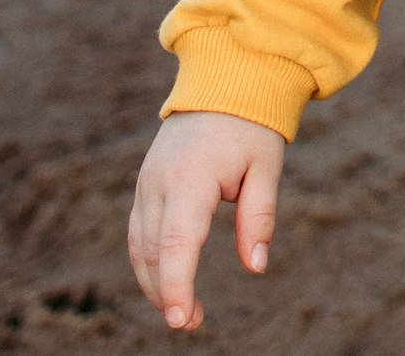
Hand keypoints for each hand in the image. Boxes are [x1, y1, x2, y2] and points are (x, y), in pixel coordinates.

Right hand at [128, 111, 285, 330]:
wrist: (222, 82)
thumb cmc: (250, 126)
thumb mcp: (266, 168)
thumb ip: (259, 218)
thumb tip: (256, 266)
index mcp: (190, 179)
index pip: (175, 244)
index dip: (176, 285)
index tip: (183, 319)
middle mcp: (158, 183)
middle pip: (151, 251)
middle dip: (167, 293)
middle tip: (192, 323)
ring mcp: (146, 182)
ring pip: (138, 245)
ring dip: (154, 282)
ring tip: (183, 311)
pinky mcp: (145, 184)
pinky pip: (137, 231)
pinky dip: (147, 260)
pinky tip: (166, 280)